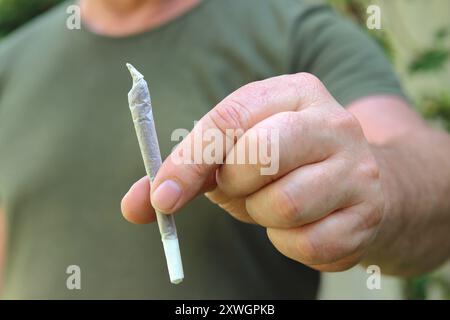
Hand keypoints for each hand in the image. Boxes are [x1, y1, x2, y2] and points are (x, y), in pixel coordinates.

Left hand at [121, 73, 384, 271]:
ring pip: (284, 204)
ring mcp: (357, 168)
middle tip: (239, 188)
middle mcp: (332, 123)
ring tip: (272, 202)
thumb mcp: (235, 153)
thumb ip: (186, 173)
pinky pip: (306, 242)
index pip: (230, 119)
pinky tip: (300, 224)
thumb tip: (134, 206)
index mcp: (294, 93)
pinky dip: (288, 241)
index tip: (162, 196)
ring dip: (262, 214)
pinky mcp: (366, 214)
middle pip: (262, 155)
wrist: (359, 183)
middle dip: (235, 184)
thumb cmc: (284, 164)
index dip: (190, 161)